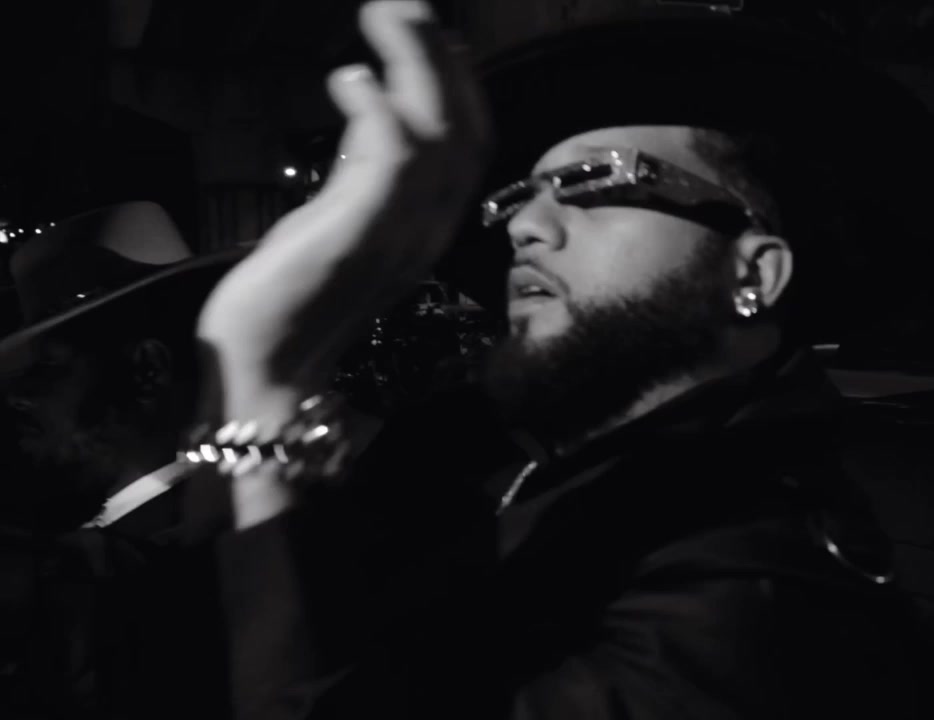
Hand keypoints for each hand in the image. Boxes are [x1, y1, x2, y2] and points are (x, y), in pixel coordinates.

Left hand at [198, 0, 490, 405]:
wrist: (270, 372)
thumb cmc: (296, 299)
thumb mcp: (340, 220)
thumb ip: (365, 172)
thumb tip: (372, 109)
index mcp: (426, 225)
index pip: (468, 144)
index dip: (459, 84)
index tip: (432, 36)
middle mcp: (427, 228)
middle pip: (463, 130)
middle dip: (442, 59)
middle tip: (409, 6)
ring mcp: (399, 235)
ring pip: (435, 135)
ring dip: (414, 66)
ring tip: (385, 16)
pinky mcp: (359, 237)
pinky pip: (389, 162)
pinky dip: (376, 109)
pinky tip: (347, 76)